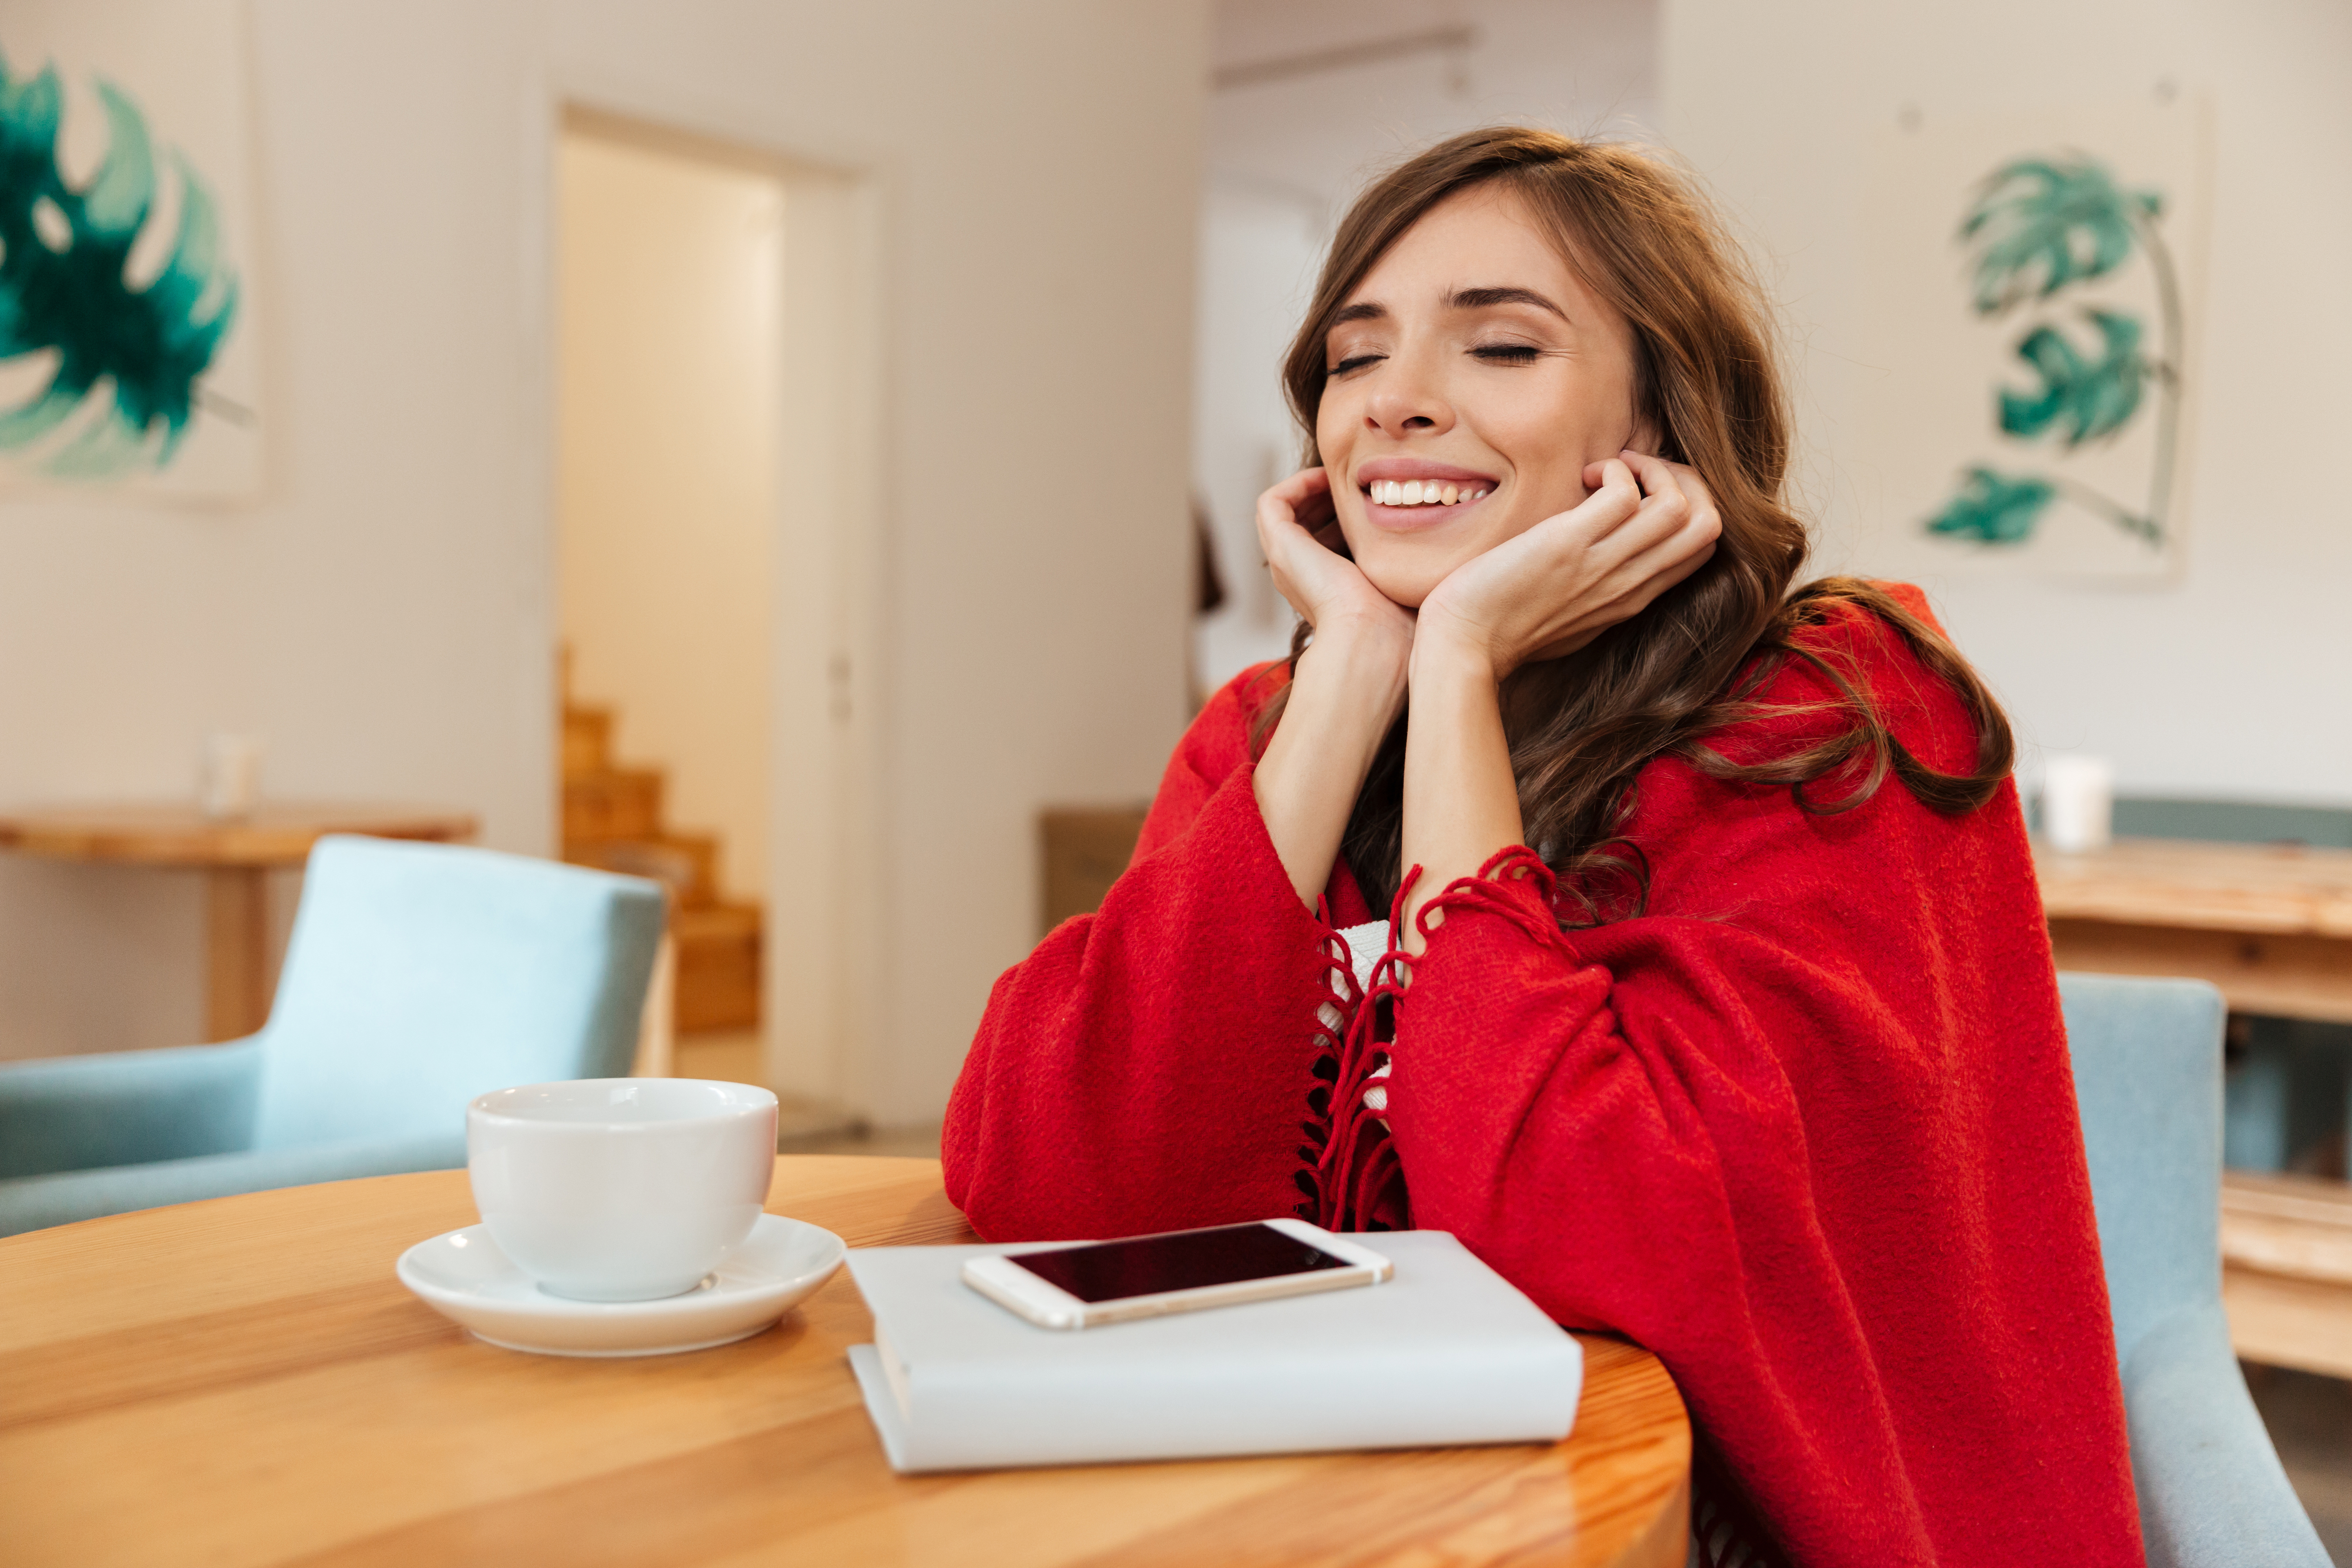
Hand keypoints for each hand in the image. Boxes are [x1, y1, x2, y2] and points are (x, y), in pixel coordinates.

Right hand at [1256, 467, 1413, 655]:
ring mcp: (1285, 560)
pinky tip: (1329, 479)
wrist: (1374, 636)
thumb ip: (1405, 563)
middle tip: (1360, 486)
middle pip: (1301, 523)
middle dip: (1327, 498)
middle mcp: (1297, 575)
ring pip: (1285, 511)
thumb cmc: (1398, 621)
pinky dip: (1299, 483)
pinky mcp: (1280, 544)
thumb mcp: (1401, 583)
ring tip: (1345, 478)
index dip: (1343, 515)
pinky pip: (1274, 502)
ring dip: (1312, 488)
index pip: (1322, 540)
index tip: (1374, 502)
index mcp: (1321, 588)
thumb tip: (1436, 539)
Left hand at [1413, 451, 1721, 680]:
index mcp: (1633, 597)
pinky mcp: (1568, 546)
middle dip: (1685, 479)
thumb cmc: (1507, 627)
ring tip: (1610, 470)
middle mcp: (1629, 583)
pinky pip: (1624, 495)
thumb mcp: (1573, 613)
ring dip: (1652, 469)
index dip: (1692, 504)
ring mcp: (1603, 565)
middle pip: (1709, 524)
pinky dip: (1613, 472)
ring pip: (1681, 507)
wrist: (1465, 646)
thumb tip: (1606, 547)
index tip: (1645, 490)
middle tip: (1636, 471)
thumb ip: (1601, 585)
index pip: (1703, 546)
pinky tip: (1583, 477)